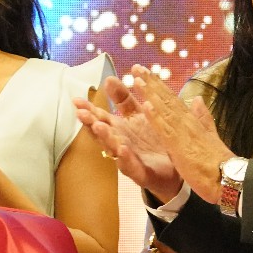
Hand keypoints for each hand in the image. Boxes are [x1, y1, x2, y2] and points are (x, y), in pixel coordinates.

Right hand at [76, 76, 180, 199]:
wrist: (176, 166)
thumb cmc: (153, 139)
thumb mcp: (138, 114)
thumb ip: (122, 99)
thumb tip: (108, 78)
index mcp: (119, 129)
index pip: (100, 117)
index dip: (88, 109)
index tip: (76, 100)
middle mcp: (119, 143)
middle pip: (102, 133)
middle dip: (90, 123)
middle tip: (81, 113)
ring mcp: (128, 159)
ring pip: (113, 148)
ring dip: (105, 138)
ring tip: (98, 126)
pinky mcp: (141, 174)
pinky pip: (131, 166)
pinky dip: (125, 159)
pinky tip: (122, 149)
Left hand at [130, 68, 232, 204]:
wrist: (229, 178)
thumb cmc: (218, 162)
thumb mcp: (209, 135)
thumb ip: (203, 117)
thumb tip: (198, 98)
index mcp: (192, 121)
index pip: (173, 99)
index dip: (159, 85)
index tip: (147, 73)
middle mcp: (187, 122)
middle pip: (166, 99)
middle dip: (151, 83)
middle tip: (137, 67)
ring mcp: (183, 132)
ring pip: (164, 109)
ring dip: (150, 94)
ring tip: (137, 79)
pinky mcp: (179, 146)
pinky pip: (165, 129)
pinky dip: (155, 117)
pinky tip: (146, 105)